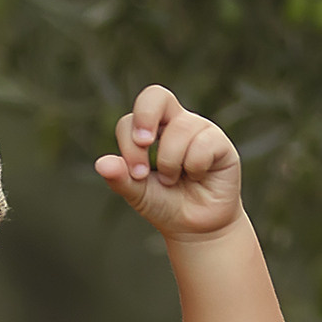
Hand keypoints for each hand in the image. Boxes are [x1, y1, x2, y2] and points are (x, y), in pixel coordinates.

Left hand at [94, 86, 244, 240]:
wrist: (195, 227)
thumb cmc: (165, 204)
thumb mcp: (137, 193)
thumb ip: (120, 178)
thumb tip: (101, 164)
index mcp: (150, 131)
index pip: (131, 120)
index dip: (128, 143)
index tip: (136, 173)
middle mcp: (175, 123)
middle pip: (156, 95)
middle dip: (145, 118)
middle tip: (144, 144)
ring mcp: (199, 129)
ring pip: (180, 129)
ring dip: (171, 162)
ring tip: (175, 179)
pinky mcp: (220, 142)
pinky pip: (203, 143)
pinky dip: (195, 167)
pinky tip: (199, 176)